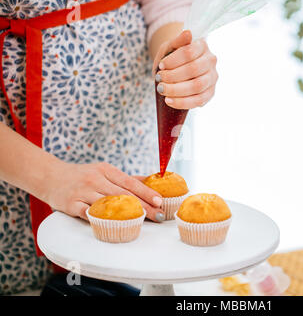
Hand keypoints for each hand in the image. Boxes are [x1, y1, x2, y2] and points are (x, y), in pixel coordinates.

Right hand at [45, 162, 163, 221]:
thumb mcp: (103, 171)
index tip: (159, 201)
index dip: (146, 192)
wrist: (49, 176)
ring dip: (127, 215)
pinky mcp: (71, 204)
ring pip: (108, 205)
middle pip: (123, 195)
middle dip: (143, 206)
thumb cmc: (82, 175)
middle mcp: (95, 179)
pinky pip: (89, 214)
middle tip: (158, 215)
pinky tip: (114, 225)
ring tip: (142, 222)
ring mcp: (83, 192)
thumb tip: (150, 180)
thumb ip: (125, 178)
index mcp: (106, 170)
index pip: (130, 182)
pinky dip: (101, 219)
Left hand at [152, 30, 217, 108]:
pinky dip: (182, 102)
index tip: (161, 65)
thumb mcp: (170, 46)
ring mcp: (212, 78)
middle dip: (173, 76)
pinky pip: (199, 100)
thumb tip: (188, 33)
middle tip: (159, 79)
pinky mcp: (210, 93)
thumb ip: (177, 41)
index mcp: (203, 46)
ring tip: (162, 90)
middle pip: (193, 70)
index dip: (173, 61)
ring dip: (176, 90)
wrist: (178, 69)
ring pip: (197, 86)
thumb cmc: (173, 57)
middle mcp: (211, 61)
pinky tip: (169, 101)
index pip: (189, 52)